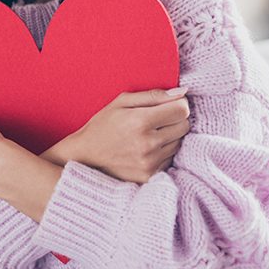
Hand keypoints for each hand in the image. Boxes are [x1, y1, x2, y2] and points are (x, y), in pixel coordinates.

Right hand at [40, 88, 189, 183]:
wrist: (84, 157)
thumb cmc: (103, 125)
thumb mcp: (122, 102)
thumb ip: (154, 95)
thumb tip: (183, 91)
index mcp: (140, 121)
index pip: (182, 110)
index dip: (179, 104)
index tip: (170, 104)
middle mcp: (147, 144)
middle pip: (184, 126)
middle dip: (175, 119)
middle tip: (158, 119)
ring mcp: (149, 163)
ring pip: (179, 143)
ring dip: (170, 136)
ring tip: (149, 134)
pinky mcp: (149, 176)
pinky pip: (170, 159)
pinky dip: (163, 152)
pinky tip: (146, 148)